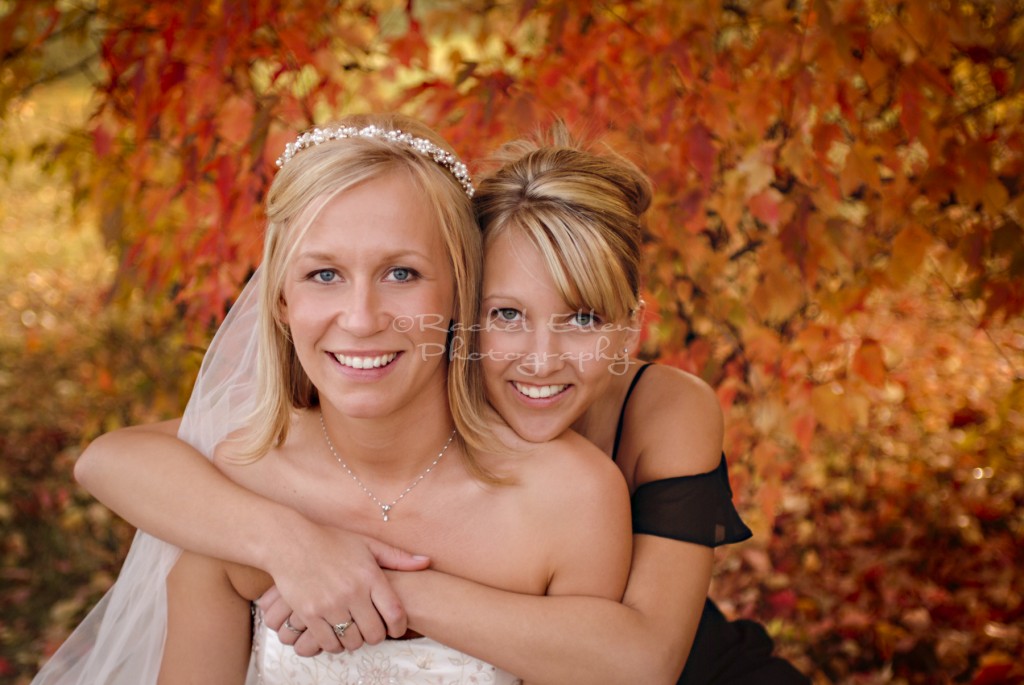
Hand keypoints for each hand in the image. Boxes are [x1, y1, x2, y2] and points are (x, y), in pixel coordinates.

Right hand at [260, 524, 429, 654]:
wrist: (291, 542)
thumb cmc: (331, 541)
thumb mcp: (367, 544)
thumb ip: (397, 558)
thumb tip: (427, 562)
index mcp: (370, 575)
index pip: (395, 613)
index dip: (399, 627)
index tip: (396, 629)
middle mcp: (353, 592)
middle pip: (375, 633)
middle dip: (376, 636)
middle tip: (372, 630)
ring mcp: (330, 604)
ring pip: (352, 641)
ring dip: (354, 641)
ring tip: (353, 631)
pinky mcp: (310, 613)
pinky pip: (328, 642)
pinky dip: (333, 643)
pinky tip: (334, 633)